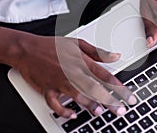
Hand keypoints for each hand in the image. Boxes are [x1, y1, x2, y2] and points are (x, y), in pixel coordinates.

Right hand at [13, 34, 136, 117]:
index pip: (105, 76)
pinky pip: (55, 103)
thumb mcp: (77, 43)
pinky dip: (63, 110)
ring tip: (100, 112)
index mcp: (82, 61)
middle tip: (120, 110)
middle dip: (109, 100)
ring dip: (89, 104)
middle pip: (95, 88)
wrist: (27, 49)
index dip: (119, 87)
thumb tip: (116, 56)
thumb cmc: (52, 45)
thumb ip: (98, 52)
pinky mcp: (47, 89)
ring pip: (78, 95)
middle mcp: (72, 72)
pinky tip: (72, 114)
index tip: (129, 97)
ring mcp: (59, 81)